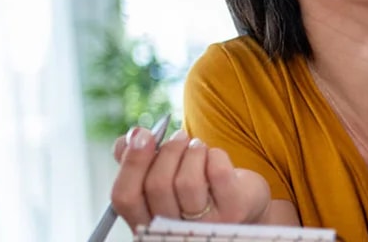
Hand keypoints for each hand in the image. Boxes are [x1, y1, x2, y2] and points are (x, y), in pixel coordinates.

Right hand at [110, 127, 271, 228]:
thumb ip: (137, 160)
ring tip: (197, 147)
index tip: (142, 135)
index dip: (131, 163)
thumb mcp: (163, 176)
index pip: (125, 197)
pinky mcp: (232, 213)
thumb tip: (132, 136)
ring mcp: (204, 226)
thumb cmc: (196, 187)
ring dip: (192, 152)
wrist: (242, 203)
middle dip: (168, 151)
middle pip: (157, 186)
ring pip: (187, 181)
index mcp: (147, 224)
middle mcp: (172, 231)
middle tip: (179, 136)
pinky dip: (215, 154)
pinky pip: (217, 172)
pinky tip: (214, 157)